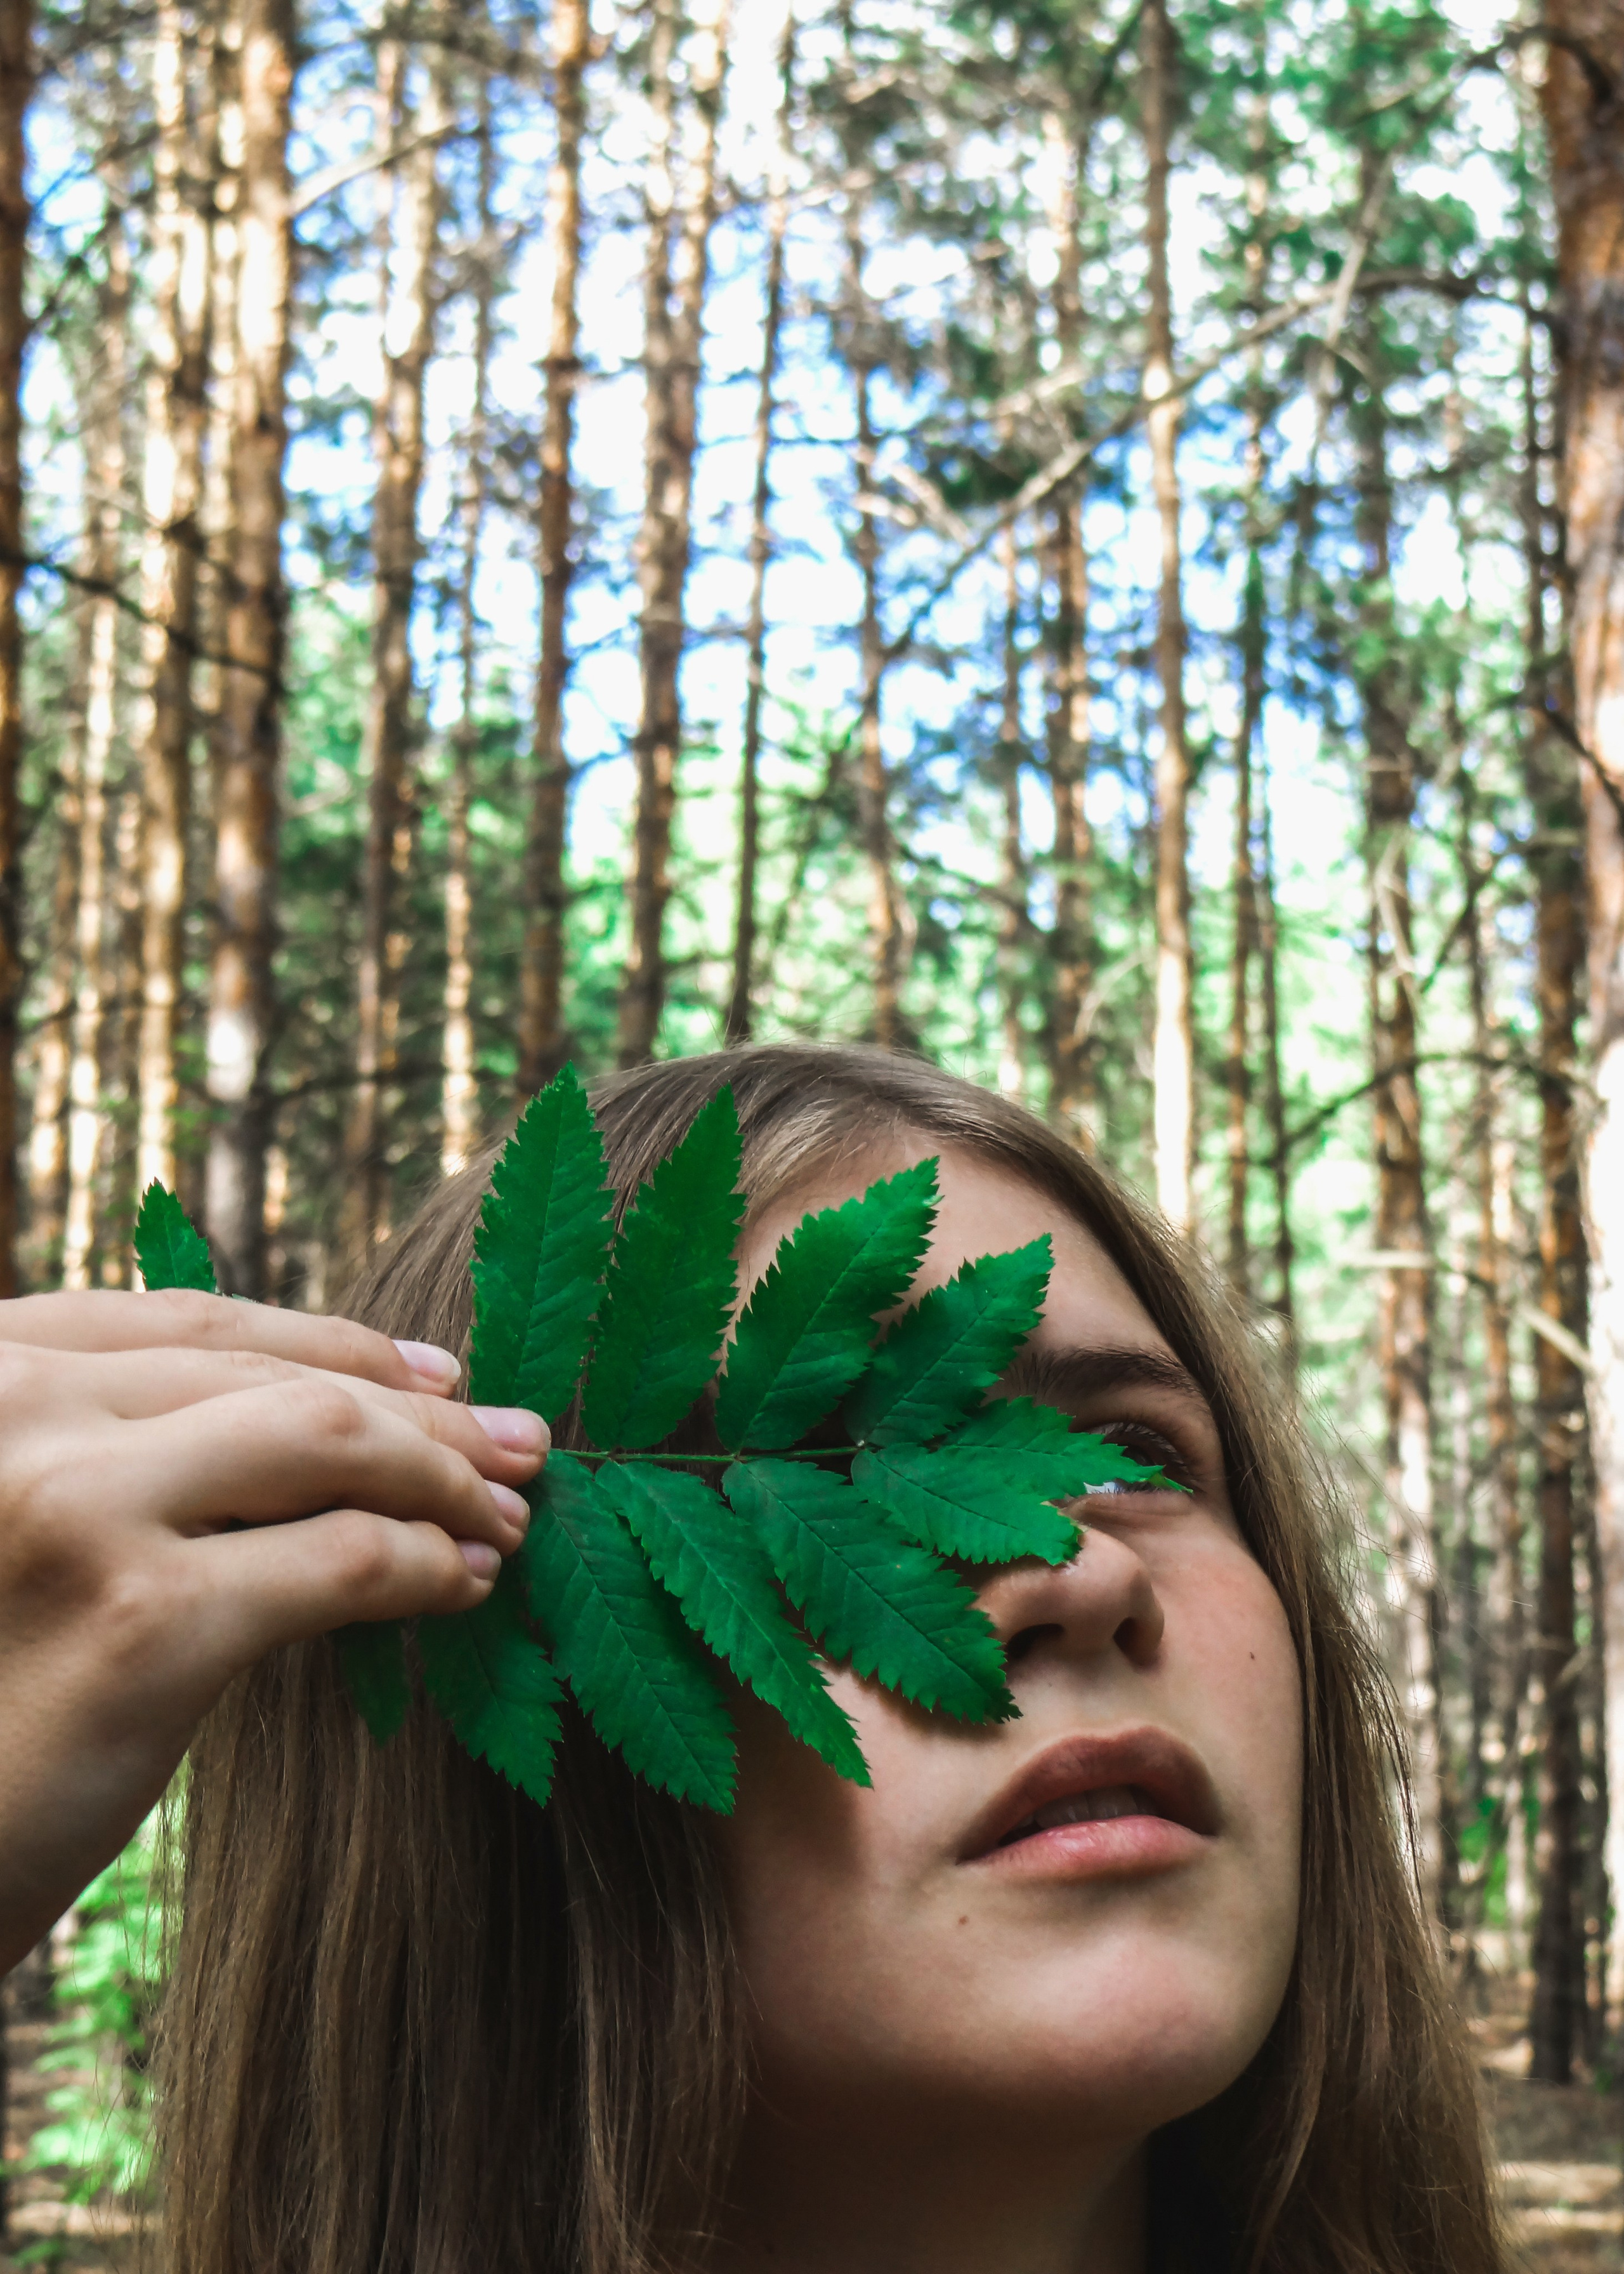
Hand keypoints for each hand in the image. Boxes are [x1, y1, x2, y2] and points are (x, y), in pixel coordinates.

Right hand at [0, 1287, 546, 1973]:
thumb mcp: (30, 1518)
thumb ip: (133, 1445)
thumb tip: (354, 1408)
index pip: (195, 1327)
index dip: (334, 1342)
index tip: (438, 1376)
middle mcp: (16, 1408)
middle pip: (274, 1380)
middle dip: (421, 1417)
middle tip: (519, 1445)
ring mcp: (75, 1505)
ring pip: (328, 1441)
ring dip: (443, 1477)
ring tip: (505, 1516)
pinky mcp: (143, 1623)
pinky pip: (344, 1560)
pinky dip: (427, 1565)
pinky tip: (461, 1584)